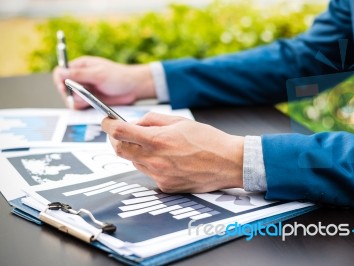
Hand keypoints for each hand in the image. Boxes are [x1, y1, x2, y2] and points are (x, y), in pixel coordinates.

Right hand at [53, 56, 155, 108]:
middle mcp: (80, 77)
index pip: (60, 72)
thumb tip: (60, 73)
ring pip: (70, 98)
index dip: (59, 81)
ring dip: (76, 101)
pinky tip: (91, 104)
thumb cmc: (119, 77)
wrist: (134, 88)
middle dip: (69, 94)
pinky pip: (79, 105)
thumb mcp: (98, 74)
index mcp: (81, 66)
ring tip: (89, 100)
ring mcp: (85, 89)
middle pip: (63, 87)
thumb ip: (79, 74)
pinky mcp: (90, 99)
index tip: (64, 88)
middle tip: (82, 96)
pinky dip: (82, 106)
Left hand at [101, 112, 243, 192]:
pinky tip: (169, 160)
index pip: (119, 133)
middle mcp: (154, 160)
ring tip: (157, 146)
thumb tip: (135, 124)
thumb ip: (153, 121)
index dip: (108, 125)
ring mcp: (159, 176)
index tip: (107, 122)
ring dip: (136, 152)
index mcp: (157, 140)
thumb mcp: (180, 121)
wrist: (228, 163)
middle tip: (124, 133)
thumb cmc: (208, 140)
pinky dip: (152, 165)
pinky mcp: (166, 187)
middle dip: (117, 140)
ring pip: (135, 162)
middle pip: (119, 150)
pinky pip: (150, 174)